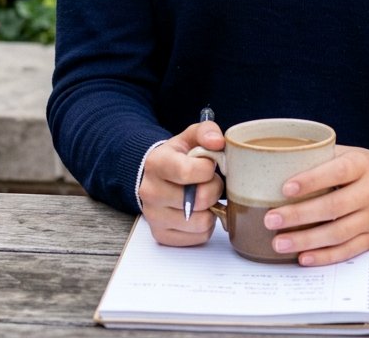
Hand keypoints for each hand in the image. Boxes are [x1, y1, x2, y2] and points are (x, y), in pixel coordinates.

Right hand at [138, 120, 224, 246]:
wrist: (156, 176)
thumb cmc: (178, 156)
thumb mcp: (190, 137)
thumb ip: (206, 131)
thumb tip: (218, 142)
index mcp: (156, 163)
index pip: (187, 172)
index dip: (208, 169)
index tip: (209, 165)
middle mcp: (150, 192)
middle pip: (198, 200)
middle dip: (213, 189)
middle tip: (210, 182)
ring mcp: (154, 217)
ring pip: (201, 222)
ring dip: (211, 209)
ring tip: (204, 197)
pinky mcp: (162, 235)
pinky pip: (198, 237)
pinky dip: (205, 225)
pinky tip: (199, 211)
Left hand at [262, 146, 368, 266]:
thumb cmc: (366, 168)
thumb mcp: (350, 153)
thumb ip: (323, 157)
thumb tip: (282, 162)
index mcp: (362, 165)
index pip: (337, 172)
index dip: (311, 180)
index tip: (285, 188)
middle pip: (334, 207)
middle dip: (299, 215)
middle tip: (271, 220)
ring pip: (338, 233)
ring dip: (306, 240)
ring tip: (279, 243)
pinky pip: (347, 250)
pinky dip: (324, 256)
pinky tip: (303, 257)